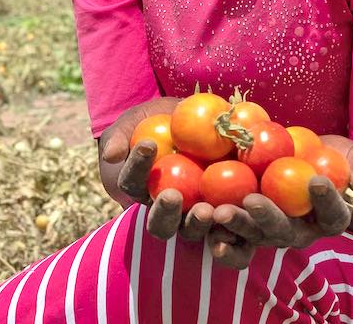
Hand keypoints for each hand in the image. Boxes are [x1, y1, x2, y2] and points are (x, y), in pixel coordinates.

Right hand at [97, 97, 223, 241]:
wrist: (191, 125)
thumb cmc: (155, 122)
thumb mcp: (134, 122)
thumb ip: (120, 136)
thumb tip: (111, 154)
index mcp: (138, 189)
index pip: (131, 182)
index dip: (137, 166)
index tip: (147, 143)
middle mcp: (164, 210)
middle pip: (160, 223)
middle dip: (165, 212)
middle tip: (172, 195)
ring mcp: (191, 216)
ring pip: (191, 230)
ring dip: (197, 223)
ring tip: (207, 210)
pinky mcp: (221, 213)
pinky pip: (225, 224)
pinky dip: (231, 224)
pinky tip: (241, 211)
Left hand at [201, 134, 352, 269]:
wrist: (309, 158)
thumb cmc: (340, 161)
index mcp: (330, 220)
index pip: (332, 216)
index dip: (327, 202)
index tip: (317, 181)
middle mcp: (298, 232)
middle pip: (284, 232)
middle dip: (268, 219)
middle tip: (253, 202)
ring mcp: (269, 230)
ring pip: (253, 235)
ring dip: (236, 226)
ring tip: (219, 212)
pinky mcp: (244, 221)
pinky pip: (229, 231)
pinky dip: (215, 228)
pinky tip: (201, 219)